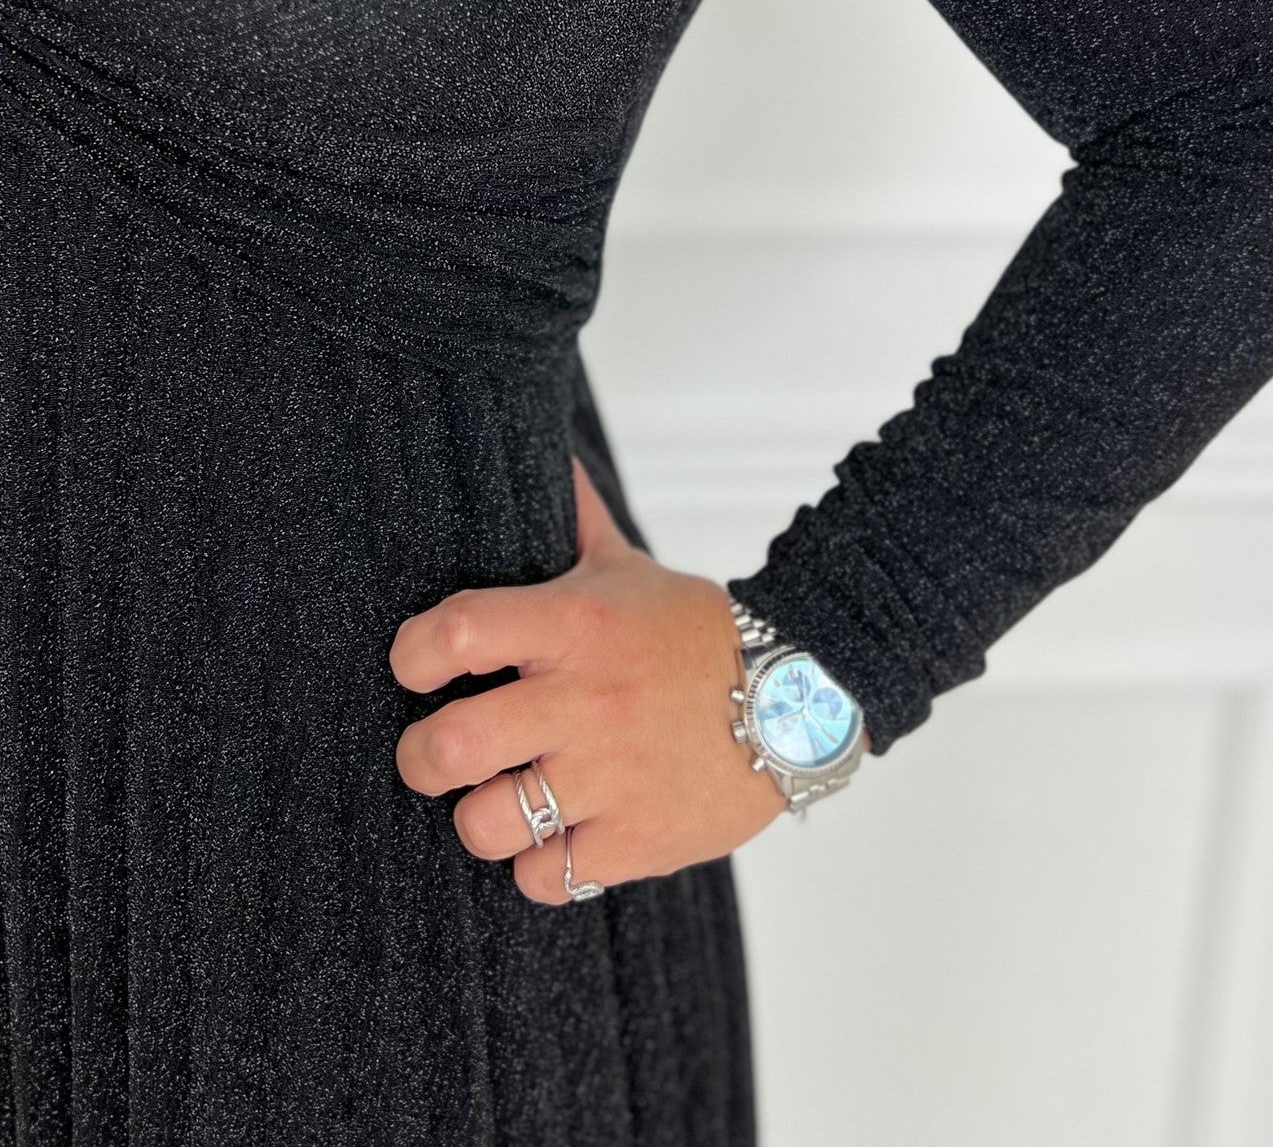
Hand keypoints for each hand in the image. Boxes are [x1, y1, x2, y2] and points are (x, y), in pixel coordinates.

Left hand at [389, 454, 788, 902]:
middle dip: (420, 757)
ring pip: (485, 824)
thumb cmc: (695, 633)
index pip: (455, 632)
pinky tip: (557, 837)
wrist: (802, 696)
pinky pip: (545, 877)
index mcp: (575, 625)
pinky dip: (540, 865)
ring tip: (500, 800)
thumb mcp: (631, 567)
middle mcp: (585, 701)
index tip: (418, 666)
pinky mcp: (639, 841)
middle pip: (447, 749)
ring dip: (481, 817)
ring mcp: (611, 777)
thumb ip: (575, 518)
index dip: (414, 654)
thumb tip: (543, 451)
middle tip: (433, 753)